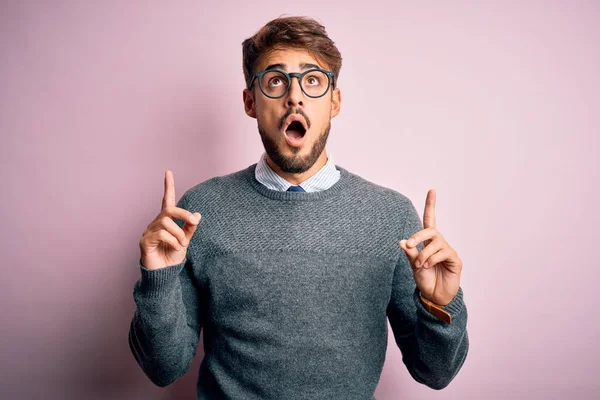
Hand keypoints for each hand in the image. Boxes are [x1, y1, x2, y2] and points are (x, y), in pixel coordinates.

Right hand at [139, 170, 200, 270]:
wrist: (165, 273)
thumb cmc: (173, 256)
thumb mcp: (186, 240)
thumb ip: (190, 228)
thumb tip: (197, 215)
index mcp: (166, 221)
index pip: (166, 200)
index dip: (168, 186)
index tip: (168, 172)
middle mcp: (156, 223)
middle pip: (169, 210)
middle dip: (183, 214)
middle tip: (193, 222)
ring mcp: (148, 231)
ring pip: (166, 223)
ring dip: (179, 233)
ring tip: (182, 244)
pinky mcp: (145, 241)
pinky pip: (161, 234)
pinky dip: (173, 240)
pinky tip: (176, 247)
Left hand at [399, 189, 461, 305]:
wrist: (434, 297)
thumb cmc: (425, 280)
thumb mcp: (413, 265)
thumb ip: (410, 253)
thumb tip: (402, 242)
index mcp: (428, 242)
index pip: (430, 220)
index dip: (431, 206)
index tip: (432, 191)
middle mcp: (439, 244)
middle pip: (431, 230)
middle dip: (419, 235)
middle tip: (410, 245)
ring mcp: (448, 251)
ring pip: (435, 243)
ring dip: (424, 254)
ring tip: (420, 265)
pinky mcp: (455, 260)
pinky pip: (443, 253)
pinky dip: (432, 259)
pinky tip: (428, 266)